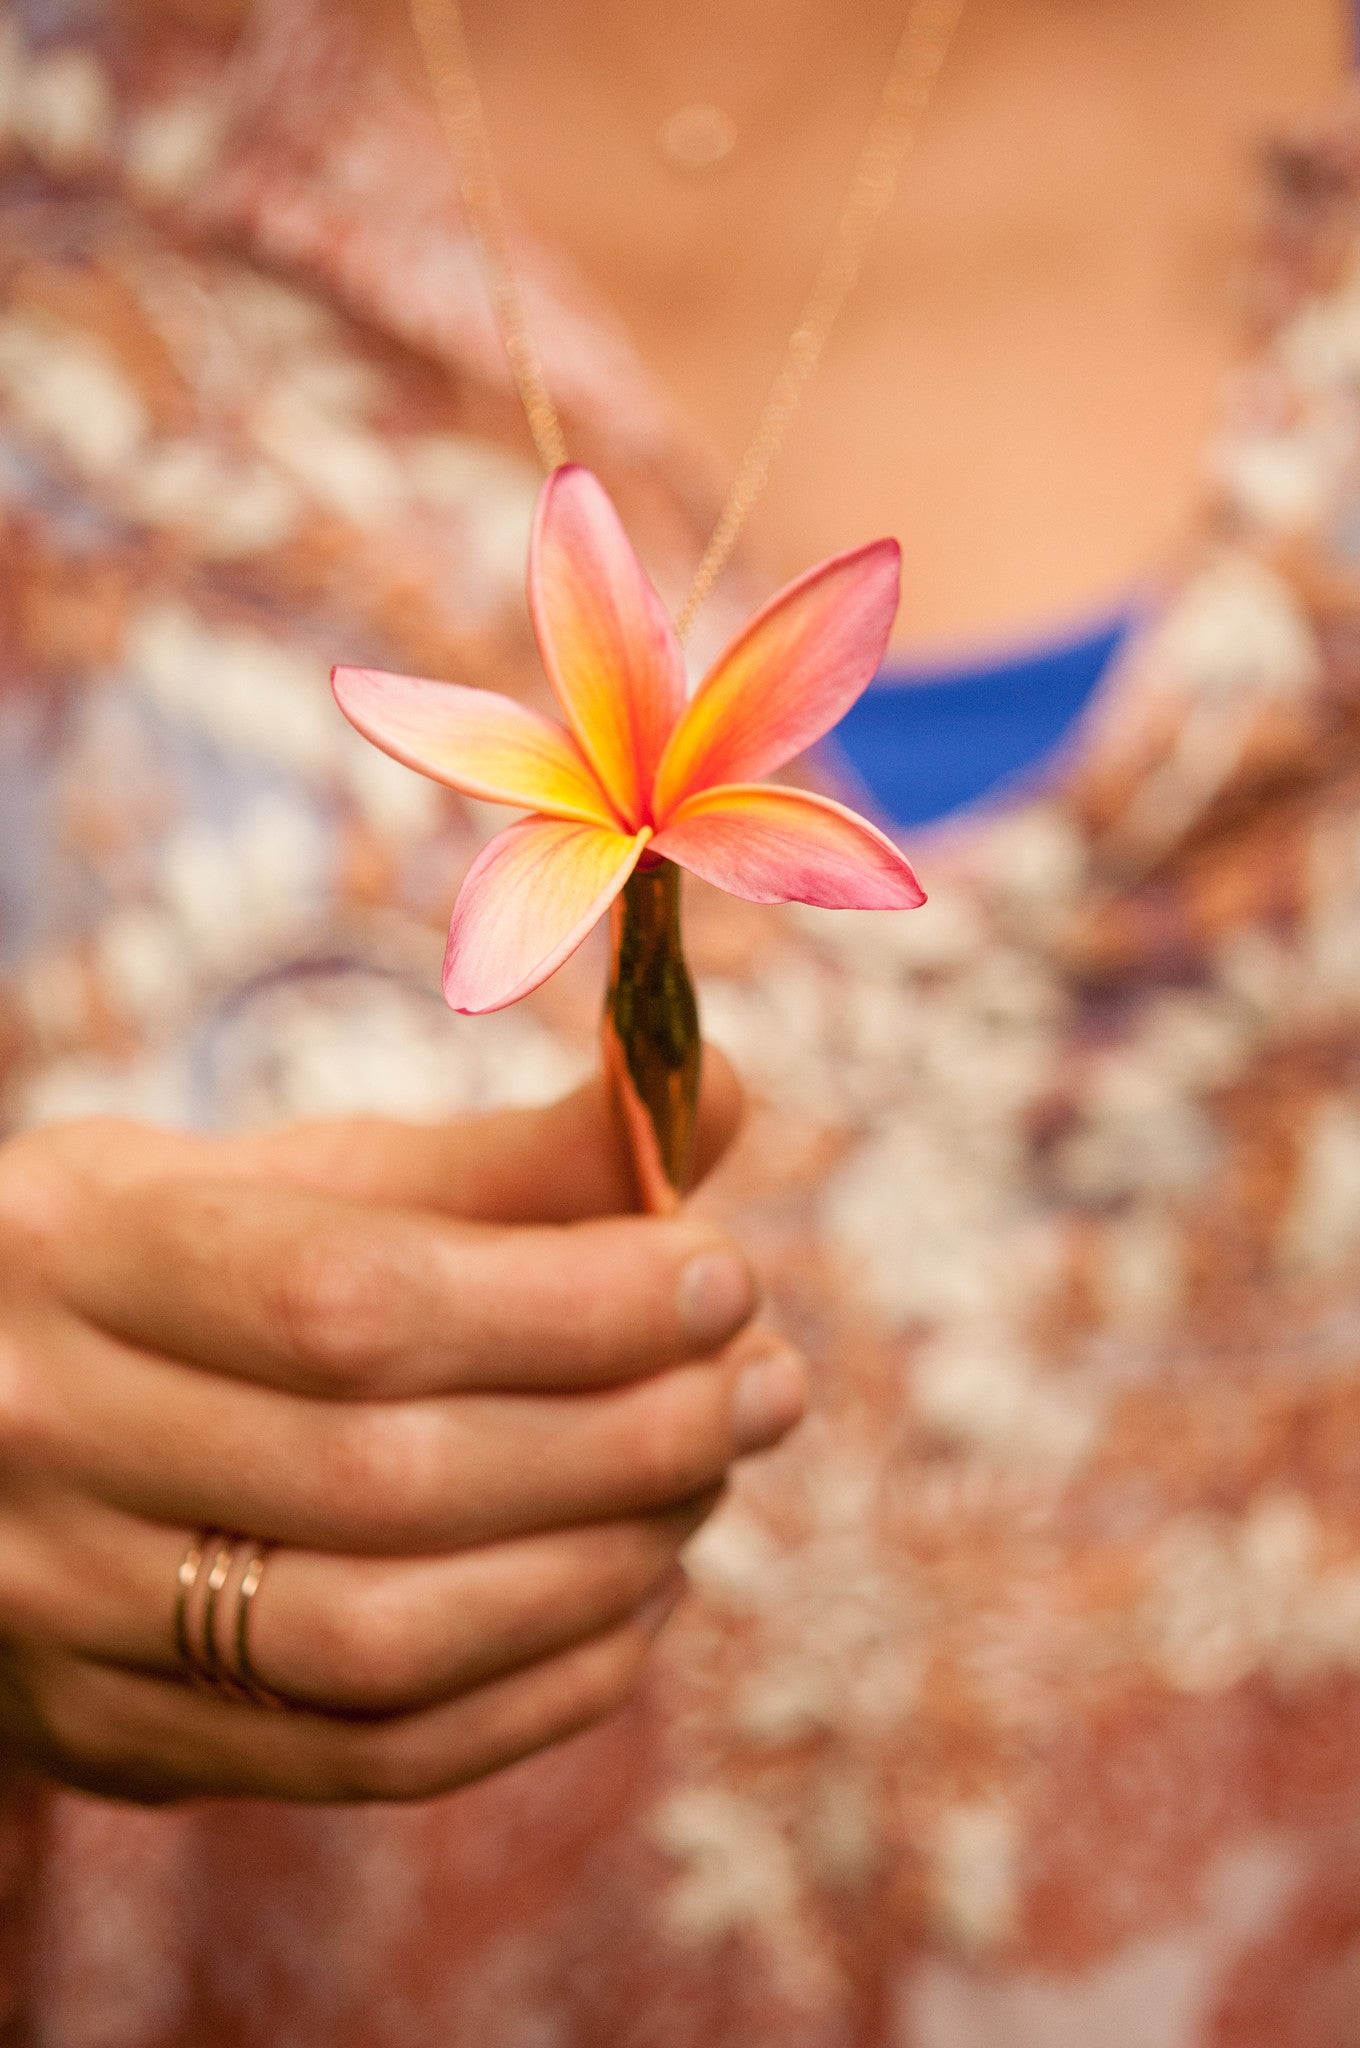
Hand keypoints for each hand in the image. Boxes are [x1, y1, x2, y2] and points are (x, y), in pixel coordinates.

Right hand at [0, 1057, 803, 1803]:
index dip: (568, 1302)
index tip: (722, 1278)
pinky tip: (631, 1610)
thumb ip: (500, 1162)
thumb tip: (722, 1093)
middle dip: (622, 1437)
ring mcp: (58, 1614)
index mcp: (78, 1256)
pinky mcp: (112, 1739)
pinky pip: (360, 1758)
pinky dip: (534, 1697)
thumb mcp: (287, 1186)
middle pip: (383, 1479)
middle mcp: (40, 1442)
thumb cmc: (168, 1268)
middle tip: (764, 1387)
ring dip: (595, 1571)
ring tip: (704, 1485)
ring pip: (378, 1641)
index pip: (352, 1303)